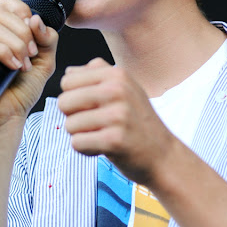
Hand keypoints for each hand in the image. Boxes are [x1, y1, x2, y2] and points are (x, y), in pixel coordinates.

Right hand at [0, 0, 58, 129]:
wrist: (8, 117)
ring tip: (23, 65)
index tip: (35, 35)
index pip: (6, 3)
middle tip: (31, 56)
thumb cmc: (22, 91)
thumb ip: (46, 38)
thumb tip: (34, 18)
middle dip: (23, 34)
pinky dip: (3, 52)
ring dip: (15, 45)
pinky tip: (13, 66)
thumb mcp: (44, 61)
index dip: (23, 12)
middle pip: (2, 14)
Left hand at [58, 58, 176, 184]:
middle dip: (73, 117)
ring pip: (69, 125)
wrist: (163, 155)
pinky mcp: (114, 140)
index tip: (91, 107)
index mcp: (117, 74)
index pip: (67, 81)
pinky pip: (77, 143)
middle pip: (64, 102)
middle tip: (95, 124)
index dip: (73, 97)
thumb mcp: (125, 88)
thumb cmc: (138, 121)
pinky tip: (104, 148)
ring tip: (103, 135)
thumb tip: (68, 72)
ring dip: (81, 135)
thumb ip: (97, 75)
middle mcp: (118, 91)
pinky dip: (86, 149)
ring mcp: (118, 115)